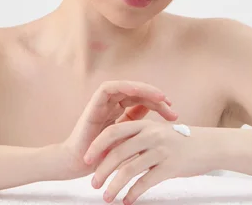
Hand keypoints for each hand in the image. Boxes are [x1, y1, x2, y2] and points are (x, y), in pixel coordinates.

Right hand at [57, 81, 177, 179]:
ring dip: (144, 89)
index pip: (143, 102)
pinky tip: (138, 91)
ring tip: (160, 97)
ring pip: (126, 87)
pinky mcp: (93, 104)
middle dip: (156, 98)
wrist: (77, 166)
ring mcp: (102, 103)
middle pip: (137, 93)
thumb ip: (139, 127)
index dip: (159, 105)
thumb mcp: (128, 141)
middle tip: (171, 106)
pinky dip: (123, 87)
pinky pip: (108, 88)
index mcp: (120, 112)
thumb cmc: (102, 157)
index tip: (174, 115)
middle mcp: (112, 105)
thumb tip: (161, 118)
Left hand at [84, 120, 212, 204]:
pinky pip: (145, 182)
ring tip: (107, 197)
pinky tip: (127, 200)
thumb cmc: (183, 141)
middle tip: (93, 183)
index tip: (87, 159)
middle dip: (101, 170)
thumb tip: (115, 151)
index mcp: (145, 125)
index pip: (113, 132)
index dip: (97, 146)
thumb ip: (138, 139)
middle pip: (117, 153)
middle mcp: (151, 136)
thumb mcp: (159, 133)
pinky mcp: (170, 167)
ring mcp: (161, 151)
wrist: (210, 146)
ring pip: (128, 170)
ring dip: (114, 186)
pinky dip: (133, 193)